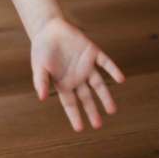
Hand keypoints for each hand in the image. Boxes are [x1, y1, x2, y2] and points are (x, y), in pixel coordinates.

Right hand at [30, 17, 124, 131]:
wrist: (49, 28)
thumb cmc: (41, 50)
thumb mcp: (39, 67)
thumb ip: (41, 82)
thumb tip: (42, 98)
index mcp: (64, 84)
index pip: (70, 104)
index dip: (75, 116)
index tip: (80, 129)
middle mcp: (77, 78)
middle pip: (87, 98)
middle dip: (92, 111)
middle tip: (98, 125)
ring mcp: (86, 66)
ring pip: (99, 84)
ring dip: (105, 97)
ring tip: (112, 110)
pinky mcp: (93, 53)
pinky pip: (105, 63)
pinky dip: (113, 70)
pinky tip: (120, 79)